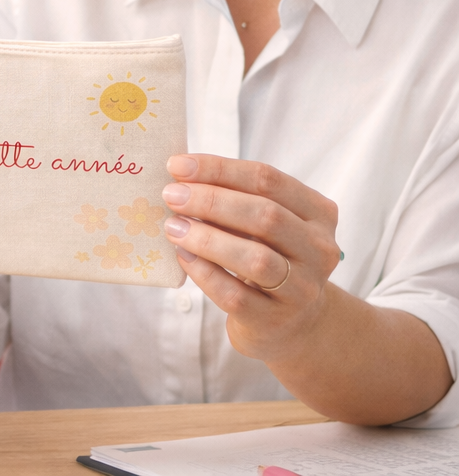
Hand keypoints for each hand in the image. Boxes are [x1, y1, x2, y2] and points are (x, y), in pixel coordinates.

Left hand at [161, 154, 340, 363]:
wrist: (292, 324)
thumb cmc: (269, 255)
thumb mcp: (263, 222)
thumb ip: (234, 197)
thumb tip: (180, 174)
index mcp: (318, 213)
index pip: (267, 179)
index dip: (219, 169)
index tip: (177, 165)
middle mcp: (319, 250)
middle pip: (264, 214)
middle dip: (211, 200)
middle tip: (171, 195)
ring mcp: (302, 290)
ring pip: (255, 258)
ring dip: (207, 238)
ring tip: (173, 226)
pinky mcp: (275, 321)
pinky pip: (235, 295)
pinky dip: (204, 273)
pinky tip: (183, 256)